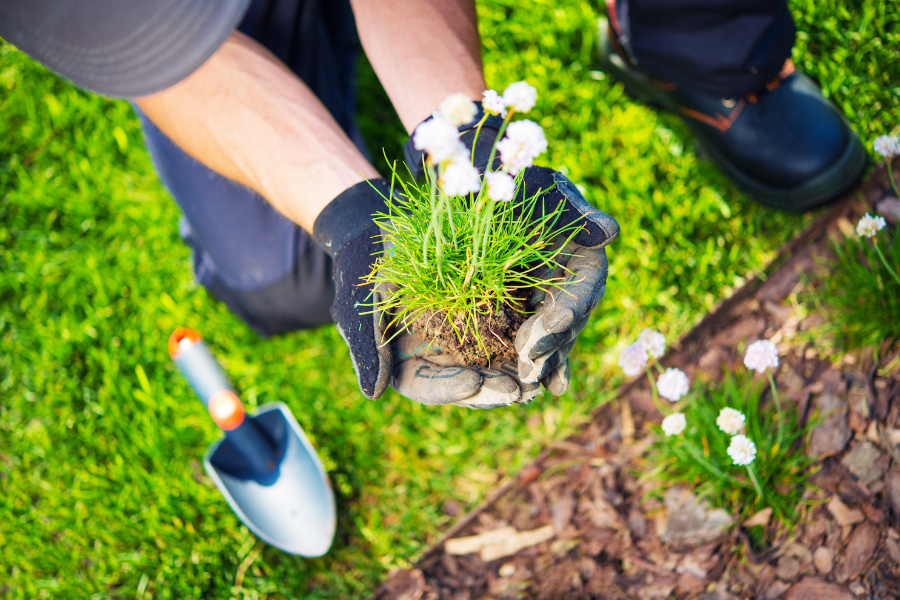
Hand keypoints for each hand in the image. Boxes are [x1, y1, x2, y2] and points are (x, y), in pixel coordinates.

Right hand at [314, 179, 540, 406]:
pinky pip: (509, 332)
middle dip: (491, 389)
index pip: (427, 386)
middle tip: (516, 390)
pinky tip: (546, 343)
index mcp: (404, 361)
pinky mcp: (487, 313)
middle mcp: (438, 356)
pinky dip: (526, 340)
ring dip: (515, 373)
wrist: (384, 226)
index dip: (449, 389)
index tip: (472, 384)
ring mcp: (464, 336)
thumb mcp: (364, 301)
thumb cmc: (366, 264)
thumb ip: (369, 347)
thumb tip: (373, 393)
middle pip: (467, 384)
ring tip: (536, 379)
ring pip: (492, 364)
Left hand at [511, 167, 618, 392]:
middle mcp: (572, 285)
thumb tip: (610, 231)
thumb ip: (573, 212)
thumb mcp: (543, 190)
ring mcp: (549, 303)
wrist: (485, 191)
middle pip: (569, 322)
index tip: (554, 323)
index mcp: (585, 256)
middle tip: (530, 364)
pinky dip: (531, 363)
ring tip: (526, 383)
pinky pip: (531, 343)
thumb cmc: (517, 183)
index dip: (571, 306)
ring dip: (541, 362)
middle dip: (551, 345)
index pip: (585, 287)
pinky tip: (522, 388)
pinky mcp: (525, 314)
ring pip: (552, 339)